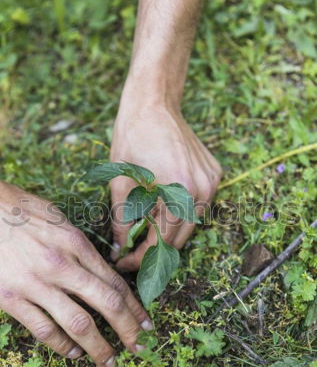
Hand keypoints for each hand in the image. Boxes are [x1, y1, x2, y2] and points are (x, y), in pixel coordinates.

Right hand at [0, 182, 152, 366]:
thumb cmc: (18, 210)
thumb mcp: (58, 219)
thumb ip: (79, 245)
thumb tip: (100, 267)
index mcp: (75, 243)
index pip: (115, 282)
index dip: (135, 306)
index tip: (146, 321)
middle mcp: (61, 265)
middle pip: (107, 304)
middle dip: (128, 329)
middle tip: (140, 347)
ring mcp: (36, 284)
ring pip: (78, 324)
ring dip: (98, 347)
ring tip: (109, 361)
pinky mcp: (11, 298)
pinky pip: (43, 330)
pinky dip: (61, 346)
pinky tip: (72, 353)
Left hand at [110, 103, 221, 270]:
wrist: (154, 104)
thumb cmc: (132, 137)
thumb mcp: (120, 182)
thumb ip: (122, 220)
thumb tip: (121, 249)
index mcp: (178, 190)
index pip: (161, 239)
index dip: (141, 257)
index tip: (124, 262)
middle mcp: (202, 189)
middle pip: (181, 237)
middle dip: (156, 250)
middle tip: (132, 255)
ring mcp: (212, 181)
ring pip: (191, 223)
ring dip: (169, 233)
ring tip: (145, 235)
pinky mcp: (215, 175)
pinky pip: (198, 205)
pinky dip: (181, 213)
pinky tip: (162, 211)